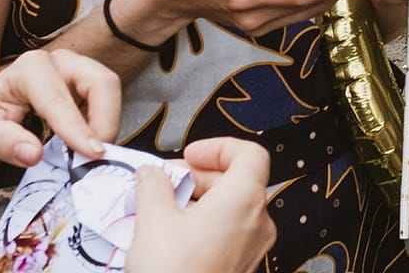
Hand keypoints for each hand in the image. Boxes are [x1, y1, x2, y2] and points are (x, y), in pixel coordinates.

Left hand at [0, 50, 119, 169]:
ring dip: (106, 124)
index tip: (92, 155)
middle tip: (97, 157)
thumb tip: (34, 154)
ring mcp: (74, 73)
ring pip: (109, 92)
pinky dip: (102, 127)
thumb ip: (2, 142)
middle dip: (105, 119)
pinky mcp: (82, 89)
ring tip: (89, 156)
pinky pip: (105, 104)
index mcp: (30, 68)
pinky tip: (85, 149)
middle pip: (101, 82)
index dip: (78, 128)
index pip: (61, 99)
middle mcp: (58, 62)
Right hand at [128, 138, 275, 272]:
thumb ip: (153, 185)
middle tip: (165, 183)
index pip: (249, 154)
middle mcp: (257, 222)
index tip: (190, 154)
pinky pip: (226, 234)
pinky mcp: (240, 267)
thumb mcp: (153, 219)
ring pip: (230, 209)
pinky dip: (203, 225)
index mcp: (244, 199)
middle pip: (237, 180)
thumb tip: (151, 173)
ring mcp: (252, 248)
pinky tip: (171, 236)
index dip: (218, 147)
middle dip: (198, 177)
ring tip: (162, 210)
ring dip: (197, 202)